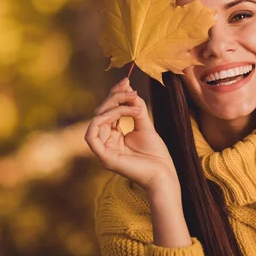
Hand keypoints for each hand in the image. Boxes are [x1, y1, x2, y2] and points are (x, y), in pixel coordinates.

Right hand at [84, 77, 179, 195]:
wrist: (163, 174)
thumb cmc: (156, 155)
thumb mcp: (145, 126)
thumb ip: (136, 109)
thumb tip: (130, 91)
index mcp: (114, 136)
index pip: (108, 111)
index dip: (115, 94)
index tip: (126, 81)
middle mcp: (106, 142)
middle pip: (100, 113)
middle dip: (115, 97)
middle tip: (131, 90)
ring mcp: (103, 151)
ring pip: (97, 121)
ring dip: (113, 108)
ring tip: (133, 104)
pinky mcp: (104, 158)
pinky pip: (91, 136)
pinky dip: (102, 121)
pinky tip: (119, 113)